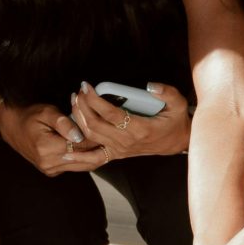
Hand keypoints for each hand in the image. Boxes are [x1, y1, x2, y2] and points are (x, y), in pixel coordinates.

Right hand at [0, 101, 109, 177]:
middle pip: (83, 158)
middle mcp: (48, 163)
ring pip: (80, 166)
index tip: (107, 130)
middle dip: (97, 148)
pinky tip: (90, 149)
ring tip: (104, 143)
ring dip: (92, 155)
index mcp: (47, 148)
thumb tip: (79, 135)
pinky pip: (73, 167)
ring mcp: (49, 169)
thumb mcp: (46, 112)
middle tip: (110, 137)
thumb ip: (64, 123)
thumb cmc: (30, 116)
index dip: (96, 138)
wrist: (13, 127)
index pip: (80, 145)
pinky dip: (83, 159)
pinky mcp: (51, 172)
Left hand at [67, 83, 189, 160]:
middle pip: (95, 125)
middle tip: (77, 92)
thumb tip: (150, 85)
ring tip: (73, 102)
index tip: (87, 86)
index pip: (110, 114)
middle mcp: (126, 141)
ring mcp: (120, 149)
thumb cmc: (175, 121)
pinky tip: (65, 154)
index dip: (95, 100)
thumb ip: (166, 92)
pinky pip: (95, 158)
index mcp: (139, 128)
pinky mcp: (116, 153)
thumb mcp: (178, 103)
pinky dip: (79, 158)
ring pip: (91, 136)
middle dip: (82, 107)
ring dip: (78, 119)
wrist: (177, 142)